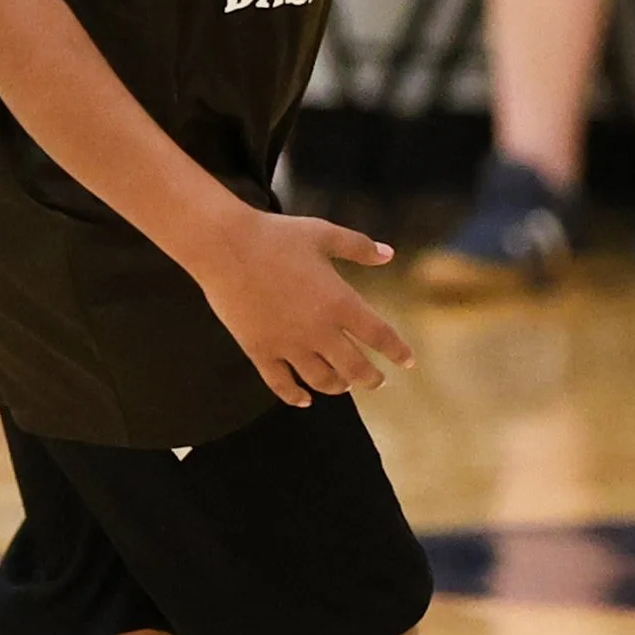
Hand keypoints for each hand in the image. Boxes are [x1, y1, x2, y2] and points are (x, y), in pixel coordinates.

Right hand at [190, 205, 414, 408]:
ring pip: (321, 381)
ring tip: (342, 385)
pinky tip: (304, 400)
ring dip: (337, 386)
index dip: (397, 351)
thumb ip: (358, 246)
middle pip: (354, 368)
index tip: (408, 362)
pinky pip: (281, 384)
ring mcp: (288, 344)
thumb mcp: (323, 234)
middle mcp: (318, 330)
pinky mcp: (260, 350)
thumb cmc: (277, 236)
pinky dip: (295, 396)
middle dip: (370, 378)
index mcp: (340, 302)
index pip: (379, 335)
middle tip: (376, 382)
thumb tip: (388, 254)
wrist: (226, 246)